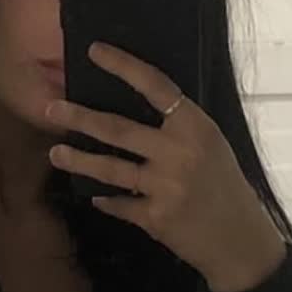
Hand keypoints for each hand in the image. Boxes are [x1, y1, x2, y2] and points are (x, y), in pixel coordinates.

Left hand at [45, 41, 286, 291]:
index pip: (155, 86)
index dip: (123, 66)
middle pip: (117, 128)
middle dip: (79, 117)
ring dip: (78, 159)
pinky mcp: (154, 217)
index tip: (94, 51)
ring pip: (109, 168)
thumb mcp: (212, 148)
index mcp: (196, 127)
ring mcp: (164, 186)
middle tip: (51, 108)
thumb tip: (139, 111)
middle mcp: (178, 152)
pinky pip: (119, 203)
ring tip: (56, 153)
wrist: (239, 241)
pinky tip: (96, 196)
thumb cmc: (226, 189)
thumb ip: (180, 130)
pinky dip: (106, 200)